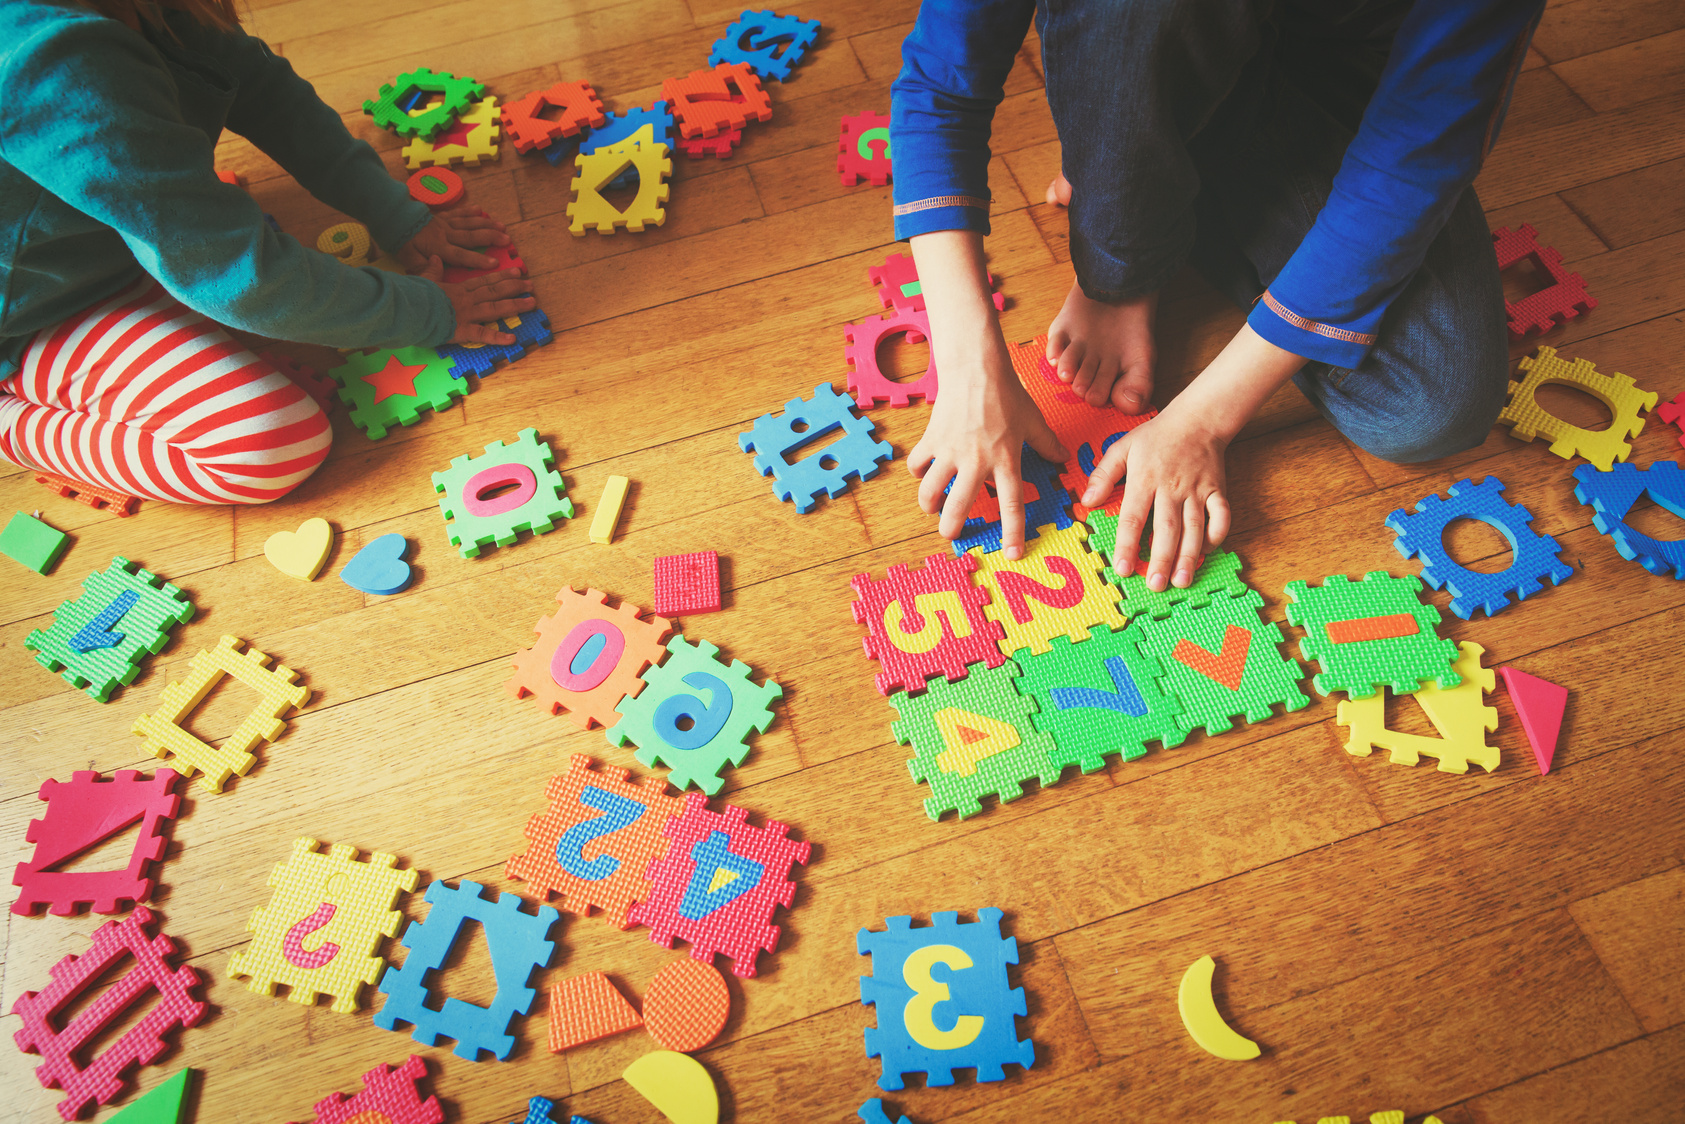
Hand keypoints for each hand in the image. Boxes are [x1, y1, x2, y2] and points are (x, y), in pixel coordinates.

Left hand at [397, 208, 509, 273]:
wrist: (390, 215)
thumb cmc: (399, 239)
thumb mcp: (407, 258)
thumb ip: (423, 267)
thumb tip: (438, 275)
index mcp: (438, 248)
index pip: (461, 255)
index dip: (477, 260)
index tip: (494, 263)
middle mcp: (445, 234)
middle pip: (471, 237)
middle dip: (490, 238)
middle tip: (507, 240)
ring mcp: (444, 223)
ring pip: (469, 223)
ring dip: (486, 224)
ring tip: (502, 226)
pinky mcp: (441, 216)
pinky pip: (458, 213)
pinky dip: (469, 211)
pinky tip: (480, 209)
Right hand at [418, 258, 535, 344]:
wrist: (407, 307)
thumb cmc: (413, 295)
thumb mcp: (424, 279)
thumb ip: (432, 270)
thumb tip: (435, 257)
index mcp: (458, 289)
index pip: (484, 281)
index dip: (502, 276)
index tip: (517, 272)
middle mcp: (467, 300)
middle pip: (495, 292)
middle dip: (514, 287)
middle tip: (531, 285)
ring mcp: (466, 314)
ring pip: (495, 308)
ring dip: (515, 305)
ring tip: (532, 303)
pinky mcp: (462, 330)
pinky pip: (482, 334)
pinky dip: (497, 337)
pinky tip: (513, 339)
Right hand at [909, 337, 1067, 560]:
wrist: (976, 369)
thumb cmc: (1007, 394)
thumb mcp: (1033, 420)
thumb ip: (1047, 444)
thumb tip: (1063, 458)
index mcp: (1005, 460)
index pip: (1011, 504)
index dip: (1012, 532)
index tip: (1011, 554)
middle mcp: (976, 462)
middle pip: (959, 506)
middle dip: (952, 527)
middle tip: (951, 535)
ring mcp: (950, 452)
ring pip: (930, 491)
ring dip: (929, 505)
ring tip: (933, 510)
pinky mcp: (931, 440)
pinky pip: (918, 464)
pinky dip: (918, 472)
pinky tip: (924, 473)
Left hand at [1046, 287, 1156, 410]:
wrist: (1123, 289)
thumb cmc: (1135, 326)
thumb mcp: (1145, 357)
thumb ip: (1141, 384)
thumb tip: (1130, 407)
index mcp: (1107, 376)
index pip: (1100, 395)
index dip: (1100, 395)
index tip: (1104, 393)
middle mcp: (1088, 366)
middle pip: (1081, 383)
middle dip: (1083, 385)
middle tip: (1084, 386)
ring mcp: (1074, 349)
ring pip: (1066, 366)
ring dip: (1067, 370)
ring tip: (1069, 373)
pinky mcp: (1061, 332)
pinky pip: (1053, 346)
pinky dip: (1054, 352)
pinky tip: (1057, 356)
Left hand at [1080, 406, 1231, 590]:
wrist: (1198, 419)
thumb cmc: (1156, 436)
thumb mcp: (1122, 448)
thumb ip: (1103, 475)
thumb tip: (1087, 501)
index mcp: (1145, 479)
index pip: (1133, 518)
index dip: (1128, 546)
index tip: (1123, 569)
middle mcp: (1171, 488)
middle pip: (1167, 528)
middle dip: (1161, 559)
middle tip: (1155, 585)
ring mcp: (1197, 490)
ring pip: (1194, 527)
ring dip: (1188, 556)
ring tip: (1180, 581)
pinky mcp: (1217, 490)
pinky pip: (1221, 515)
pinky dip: (1217, 534)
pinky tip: (1207, 551)